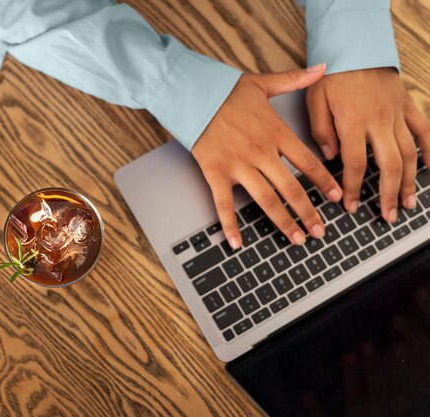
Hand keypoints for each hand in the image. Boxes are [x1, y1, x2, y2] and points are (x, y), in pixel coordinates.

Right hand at [192, 64, 341, 248]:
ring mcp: (238, 165)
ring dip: (284, 222)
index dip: (324, 182)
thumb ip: (295, 79)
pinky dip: (230, 225)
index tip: (335, 197)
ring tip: (297, 239)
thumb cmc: (225, 89)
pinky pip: (224, 204)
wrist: (191, 93)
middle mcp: (261, 152)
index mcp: (275, 132)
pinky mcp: (215, 172)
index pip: (307, 162)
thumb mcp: (263, 82)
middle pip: (291, 188)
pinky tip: (237, 243)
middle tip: (320, 231)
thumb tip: (323, 67)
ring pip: (266, 200)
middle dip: (309, 212)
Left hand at [306, 68, 429, 220]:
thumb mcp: (315, 100)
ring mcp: (397, 114)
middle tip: (387, 215)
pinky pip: (425, 130)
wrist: (356, 45)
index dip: (352, 188)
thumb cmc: (333, 74)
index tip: (349, 205)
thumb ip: (321, 130)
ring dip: (409, 181)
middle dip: (387, 194)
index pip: (353, 164)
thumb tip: (330, 157)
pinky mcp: (408, 106)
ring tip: (407, 203)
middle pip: (388, 165)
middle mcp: (379, 121)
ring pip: (409, 153)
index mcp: (353, 122)